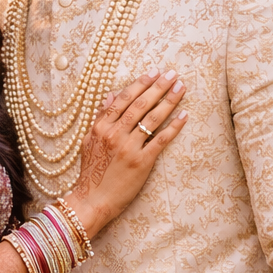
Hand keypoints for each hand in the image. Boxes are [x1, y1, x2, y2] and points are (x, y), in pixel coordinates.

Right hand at [63, 68, 187, 235]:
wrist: (93, 199)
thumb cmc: (92, 172)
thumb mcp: (88, 142)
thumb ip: (100, 118)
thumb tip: (110, 96)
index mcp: (100, 127)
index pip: (123, 100)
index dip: (139, 84)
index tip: (153, 72)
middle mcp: (114, 134)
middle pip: (140, 105)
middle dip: (158, 87)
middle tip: (172, 74)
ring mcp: (128, 148)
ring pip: (152, 119)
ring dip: (169, 101)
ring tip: (180, 88)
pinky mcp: (141, 162)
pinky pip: (160, 140)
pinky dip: (174, 127)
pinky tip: (184, 116)